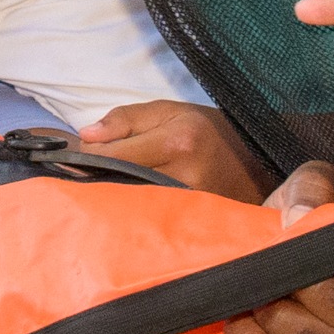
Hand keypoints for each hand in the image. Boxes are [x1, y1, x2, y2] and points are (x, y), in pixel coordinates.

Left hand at [65, 98, 271, 203]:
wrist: (256, 162)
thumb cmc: (208, 131)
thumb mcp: (169, 110)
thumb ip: (125, 119)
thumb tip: (85, 136)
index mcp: (178, 141)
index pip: (111, 155)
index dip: (87, 156)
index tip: (77, 154)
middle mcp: (185, 175)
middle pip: (118, 183)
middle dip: (97, 178)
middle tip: (88, 173)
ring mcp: (190, 204)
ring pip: (131, 204)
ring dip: (114, 196)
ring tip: (110, 186)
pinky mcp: (191, 223)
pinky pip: (150, 218)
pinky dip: (134, 210)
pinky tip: (130, 203)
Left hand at [222, 163, 333, 333]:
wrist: (291, 260)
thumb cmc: (311, 224)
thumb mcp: (316, 189)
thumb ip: (312, 190)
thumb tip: (298, 218)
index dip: (322, 252)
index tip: (290, 237)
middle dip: (291, 284)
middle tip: (265, 267)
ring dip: (270, 313)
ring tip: (254, 292)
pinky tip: (240, 322)